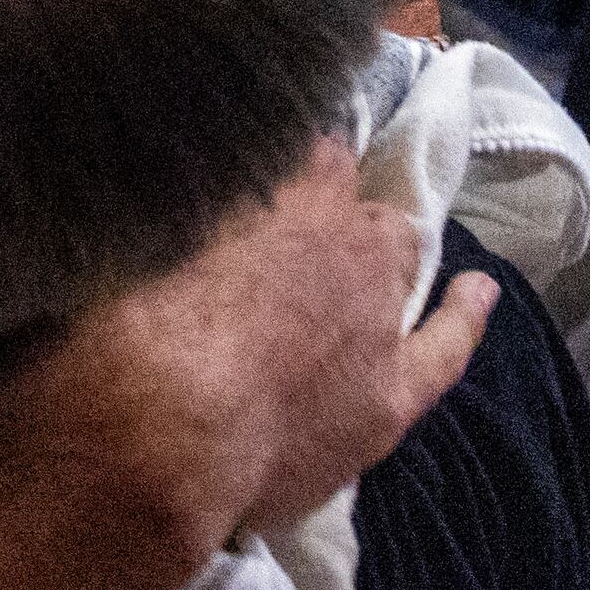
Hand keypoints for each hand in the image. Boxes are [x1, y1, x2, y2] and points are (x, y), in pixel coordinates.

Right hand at [0, 141, 483, 575]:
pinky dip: (462, 316)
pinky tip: (479, 291)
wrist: (148, 445)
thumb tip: (164, 166)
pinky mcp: (387, 403)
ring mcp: (375, 320)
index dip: (278, 156)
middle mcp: (340, 235)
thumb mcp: (121, 228)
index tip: (251, 161)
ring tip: (356, 257)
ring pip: (396, 258)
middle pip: (349, 199)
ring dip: (375, 252)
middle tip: (276, 231)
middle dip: (325, 205)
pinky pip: (445, 349)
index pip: (299, 144)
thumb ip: (161, 191)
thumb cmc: (109, 325)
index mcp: (279, 183)